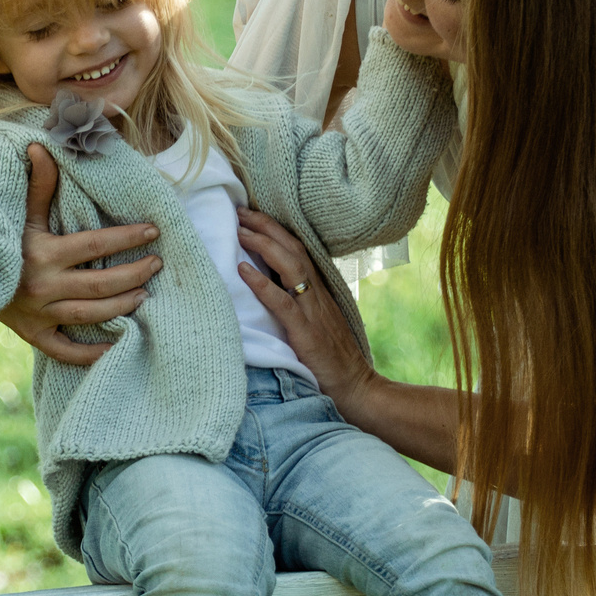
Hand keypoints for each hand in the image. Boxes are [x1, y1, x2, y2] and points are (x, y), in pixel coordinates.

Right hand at [0, 142, 160, 368]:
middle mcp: (44, 287)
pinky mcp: (34, 335)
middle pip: (101, 284)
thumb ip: (38, 185)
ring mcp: (39, 314)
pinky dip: (91, 353)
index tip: (153, 231)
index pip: (95, 244)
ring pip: (91, 315)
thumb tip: (41, 146)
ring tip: (145, 294)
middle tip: (157, 264)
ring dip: (122, 305)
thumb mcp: (19, 214)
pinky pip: (66, 350)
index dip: (127, 237)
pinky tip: (117, 345)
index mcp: (44, 254)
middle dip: (134, 273)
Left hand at [236, 208, 375, 409]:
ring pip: (289, 266)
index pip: (298, 250)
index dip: (276, 229)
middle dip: (265, 226)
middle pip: (293, 248)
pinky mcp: (306, 332)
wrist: (357, 386)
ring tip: (238, 229)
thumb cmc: (333, 360)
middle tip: (239, 209)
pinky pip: (283, 302)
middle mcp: (318, 294)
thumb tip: (275, 288)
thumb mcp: (319, 323)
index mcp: (320, 291)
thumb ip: (302, 304)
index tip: (252, 215)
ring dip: (262, 244)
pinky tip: (243, 270)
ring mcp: (313, 311)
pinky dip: (262, 283)